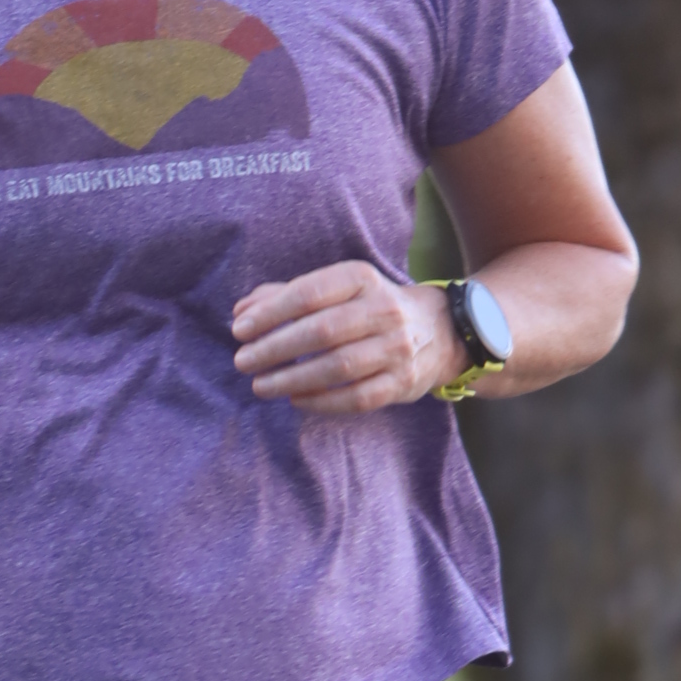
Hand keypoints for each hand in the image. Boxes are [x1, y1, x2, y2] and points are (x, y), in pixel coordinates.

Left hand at [231, 262, 461, 415]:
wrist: (441, 331)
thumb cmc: (371, 308)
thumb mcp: (338, 289)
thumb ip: (288, 296)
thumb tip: (241, 310)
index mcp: (362, 279)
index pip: (309, 294)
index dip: (270, 313)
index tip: (240, 330)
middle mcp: (383, 310)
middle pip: (321, 332)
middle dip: (274, 348)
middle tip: (243, 362)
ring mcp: (397, 348)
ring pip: (337, 367)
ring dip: (292, 379)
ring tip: (260, 385)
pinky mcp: (403, 382)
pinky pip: (357, 397)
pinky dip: (321, 401)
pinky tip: (295, 400)